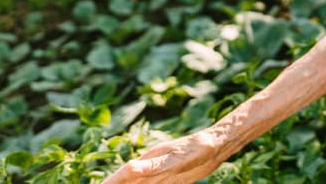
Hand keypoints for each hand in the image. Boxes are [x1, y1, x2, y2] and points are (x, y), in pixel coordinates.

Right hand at [103, 129, 225, 183]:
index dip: (110, 183)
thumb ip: (153, 165)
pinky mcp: (169, 180)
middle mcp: (150, 167)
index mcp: (148, 160)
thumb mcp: (175, 158)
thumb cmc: (197, 148)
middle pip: (126, 182)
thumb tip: (130, 167)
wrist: (215, 145)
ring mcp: (159, 174)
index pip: (123, 175)